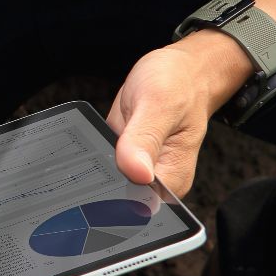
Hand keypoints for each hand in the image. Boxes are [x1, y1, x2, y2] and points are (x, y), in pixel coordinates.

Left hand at [106, 32, 250, 195]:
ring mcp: (135, 169)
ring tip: (106, 139)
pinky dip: (93, 152)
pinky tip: (98, 137)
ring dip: (93, 166)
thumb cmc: (180, 85)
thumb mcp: (161, 104)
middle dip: (101, 179)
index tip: (108, 170)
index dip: (115, 194)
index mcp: (172, 179)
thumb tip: (137, 173)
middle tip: (108, 147)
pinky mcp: (121, 157)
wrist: (182, 71)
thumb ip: (145, 139)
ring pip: (103, 180)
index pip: (136, 204)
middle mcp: (154, 180)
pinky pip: (99, 162)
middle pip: (115, 195)